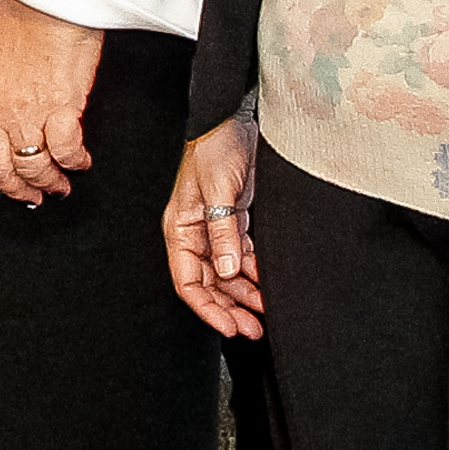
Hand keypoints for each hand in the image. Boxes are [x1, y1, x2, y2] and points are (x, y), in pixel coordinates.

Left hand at [0, 0, 104, 204]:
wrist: (47, 0)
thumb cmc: (24, 21)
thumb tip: (2, 119)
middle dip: (17, 189)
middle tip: (33, 196)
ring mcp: (27, 111)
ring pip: (32, 165)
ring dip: (49, 182)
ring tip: (60, 186)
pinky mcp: (60, 106)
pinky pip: (65, 150)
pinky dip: (74, 162)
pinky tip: (81, 162)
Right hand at [165, 115, 262, 336]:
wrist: (234, 119)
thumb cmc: (216, 147)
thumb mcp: (218, 190)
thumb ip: (223, 230)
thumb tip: (229, 271)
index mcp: (181, 228)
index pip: (188, 281)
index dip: (207, 308)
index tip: (229, 327)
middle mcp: (196, 233)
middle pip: (209, 284)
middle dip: (229, 309)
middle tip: (252, 330)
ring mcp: (217, 228)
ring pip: (228, 275)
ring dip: (245, 296)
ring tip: (264, 314)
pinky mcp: (236, 220)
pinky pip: (243, 256)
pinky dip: (255, 273)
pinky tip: (267, 285)